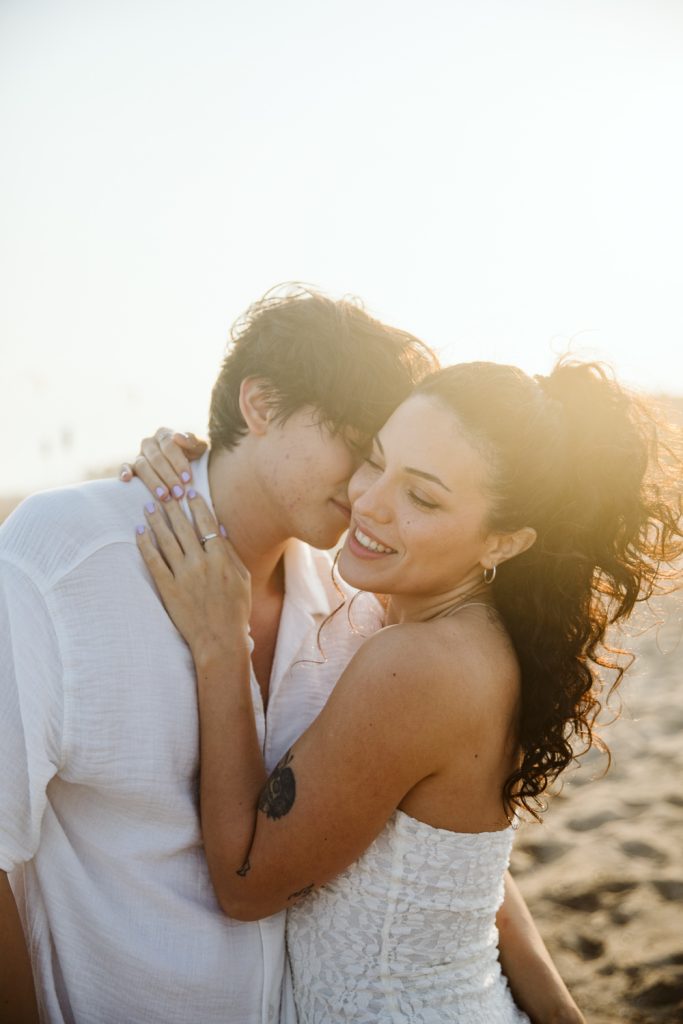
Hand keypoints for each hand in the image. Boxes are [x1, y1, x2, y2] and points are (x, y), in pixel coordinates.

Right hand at [120, 428, 206, 500]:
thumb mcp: (200, 448)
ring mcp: (139, 455)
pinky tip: (127, 479)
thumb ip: (193, 441)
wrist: (191, 466)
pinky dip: (124, 471)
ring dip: (153, 482)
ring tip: (164, 496)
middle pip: (156, 458)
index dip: (178, 463)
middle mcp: (149, 443)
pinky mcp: (131, 467)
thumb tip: (178, 436)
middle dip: (169, 477)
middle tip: (179, 493)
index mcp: (165, 435)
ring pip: (142, 466)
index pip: (169, 446)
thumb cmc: (195, 456)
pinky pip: (124, 467)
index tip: (187, 479)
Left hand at [136, 490, 250, 659]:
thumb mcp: (242, 578)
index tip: (188, 492)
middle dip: (172, 506)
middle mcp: (200, 562)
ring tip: (149, 506)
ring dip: (157, 520)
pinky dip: (145, 543)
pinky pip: (153, 560)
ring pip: (166, 540)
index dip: (196, 505)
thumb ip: (230, 553)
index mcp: (221, 558)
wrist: (219, 639)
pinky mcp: (167, 588)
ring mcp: (182, 575)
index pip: (206, 523)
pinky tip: (139, 531)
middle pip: (183, 527)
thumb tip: (220, 529)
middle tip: (163, 491)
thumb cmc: (235, 610)